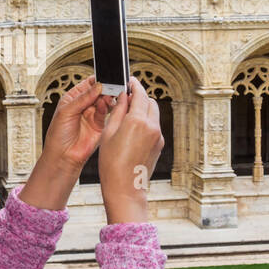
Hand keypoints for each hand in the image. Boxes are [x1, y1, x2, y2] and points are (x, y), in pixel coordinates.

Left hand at [19, 75, 109, 210]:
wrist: (64, 156)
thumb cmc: (58, 135)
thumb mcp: (67, 111)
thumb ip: (83, 98)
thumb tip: (98, 86)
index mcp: (73, 99)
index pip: (87, 84)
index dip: (96, 80)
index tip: (104, 76)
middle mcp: (83, 105)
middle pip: (98, 91)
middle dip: (104, 88)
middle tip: (110, 85)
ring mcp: (92, 115)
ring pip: (104, 101)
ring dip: (107, 97)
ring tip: (108, 96)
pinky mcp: (100, 125)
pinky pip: (106, 112)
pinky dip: (107, 107)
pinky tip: (106, 105)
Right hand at [98, 77, 163, 224]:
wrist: (125, 188)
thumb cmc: (111, 162)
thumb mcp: (109, 133)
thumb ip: (118, 111)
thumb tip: (123, 97)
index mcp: (138, 120)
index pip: (140, 94)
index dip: (134, 85)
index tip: (129, 81)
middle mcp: (152, 126)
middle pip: (149, 101)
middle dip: (139, 97)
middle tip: (125, 99)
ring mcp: (158, 136)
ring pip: (154, 113)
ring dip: (143, 109)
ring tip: (127, 116)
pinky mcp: (159, 144)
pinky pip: (154, 126)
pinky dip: (146, 122)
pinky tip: (132, 130)